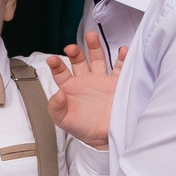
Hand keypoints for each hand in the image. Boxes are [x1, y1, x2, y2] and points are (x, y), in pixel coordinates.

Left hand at [46, 30, 125, 150]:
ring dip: (95, 47)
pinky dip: (122, 59)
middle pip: (79, 60)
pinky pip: (120, 68)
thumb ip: (56, 108)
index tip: (52, 60)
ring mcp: (102, 80)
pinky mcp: (117, 84)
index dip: (56, 65)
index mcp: (70, 87)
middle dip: (75, 52)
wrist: (106, 138)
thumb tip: (57, 94)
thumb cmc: (83, 128)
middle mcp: (85, 80)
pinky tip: (122, 51)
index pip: (61, 72)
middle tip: (71, 48)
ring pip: (98, 59)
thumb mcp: (64, 121)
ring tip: (91, 37)